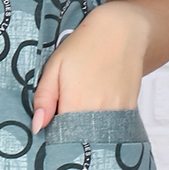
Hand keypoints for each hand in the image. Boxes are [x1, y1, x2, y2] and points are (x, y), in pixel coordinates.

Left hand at [30, 0, 150, 134]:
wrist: (123, 30)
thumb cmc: (84, 45)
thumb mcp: (54, 67)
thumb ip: (44, 99)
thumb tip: (37, 127)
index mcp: (75, 103)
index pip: (60, 138)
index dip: (54, 138)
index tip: (51, 131)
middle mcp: (98, 111)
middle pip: (81, 139)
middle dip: (71, 136)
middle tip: (65, 121)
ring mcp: (117, 111)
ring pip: (98, 135)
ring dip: (88, 131)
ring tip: (82, 112)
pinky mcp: (130, 108)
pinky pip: (114, 127)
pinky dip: (104, 125)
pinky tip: (97, 110)